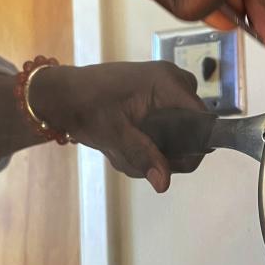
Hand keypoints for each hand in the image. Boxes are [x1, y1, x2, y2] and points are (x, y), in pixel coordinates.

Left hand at [28, 61, 207, 192]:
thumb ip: (142, 156)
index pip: (203, 121)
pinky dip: (150, 140)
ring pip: (179, 131)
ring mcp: (165, 87)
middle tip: (134, 157)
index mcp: (167, 83)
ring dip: (155, 149)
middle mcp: (173, 81)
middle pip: (192, 129)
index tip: (168, 164)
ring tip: (123, 149)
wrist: (61, 94)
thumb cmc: (85, 107)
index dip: (193, 147)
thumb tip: (165, 184)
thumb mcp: (114, 135)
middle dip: (167, 152)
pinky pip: (168, 125)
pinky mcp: (157, 95)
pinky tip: (127, 142)